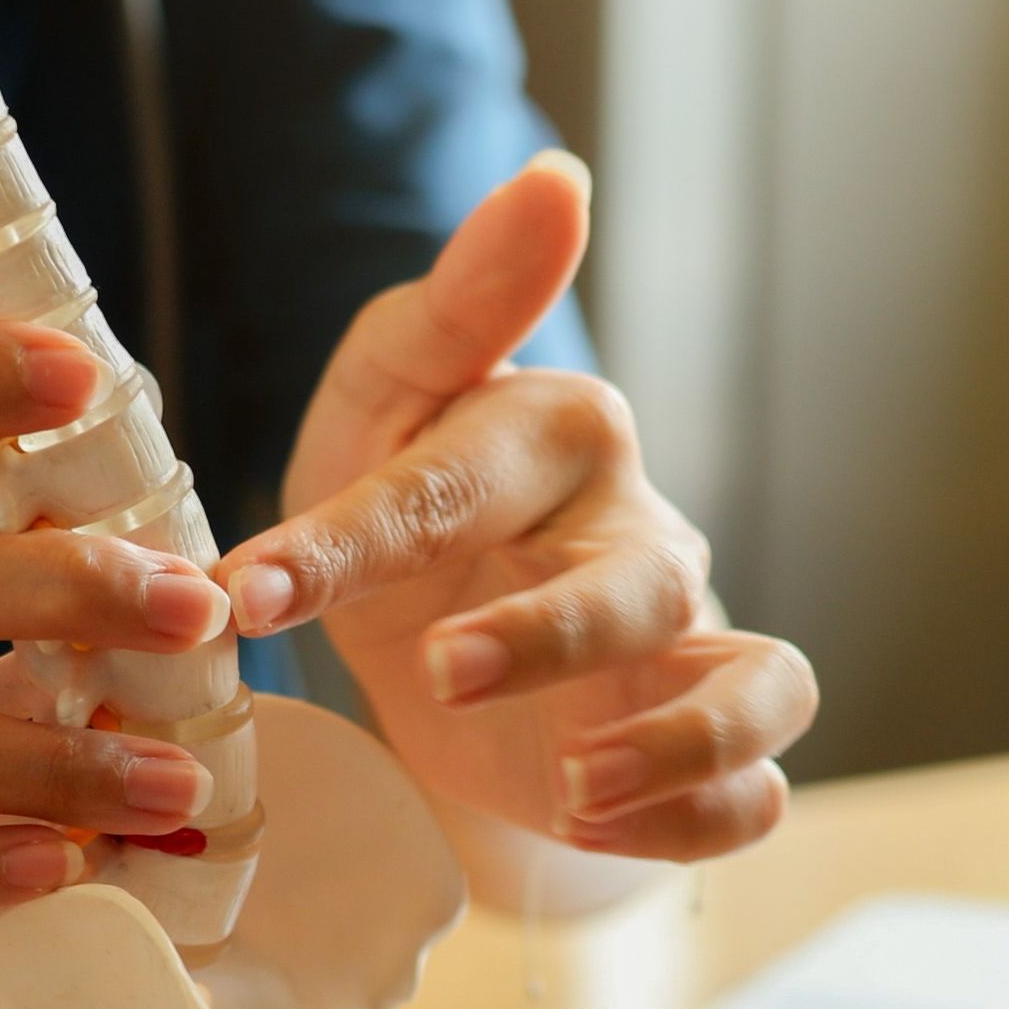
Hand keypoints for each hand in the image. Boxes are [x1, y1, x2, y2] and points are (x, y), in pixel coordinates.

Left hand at [215, 156, 817, 860]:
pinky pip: (755, 795)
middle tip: (438, 675)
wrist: (444, 651)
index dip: (354, 536)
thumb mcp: (385, 404)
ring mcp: (690, 647)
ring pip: (757, 688)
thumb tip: (559, 179)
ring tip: (576, 788)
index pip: (460, 481)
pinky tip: (598, 829)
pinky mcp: (705, 752)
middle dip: (547, 635)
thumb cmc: (412, 507)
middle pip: (635, 582)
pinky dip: (697, 817)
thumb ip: (454, 304)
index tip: (251, 589)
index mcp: (555, 437)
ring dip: (678, 742)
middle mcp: (642, 536)